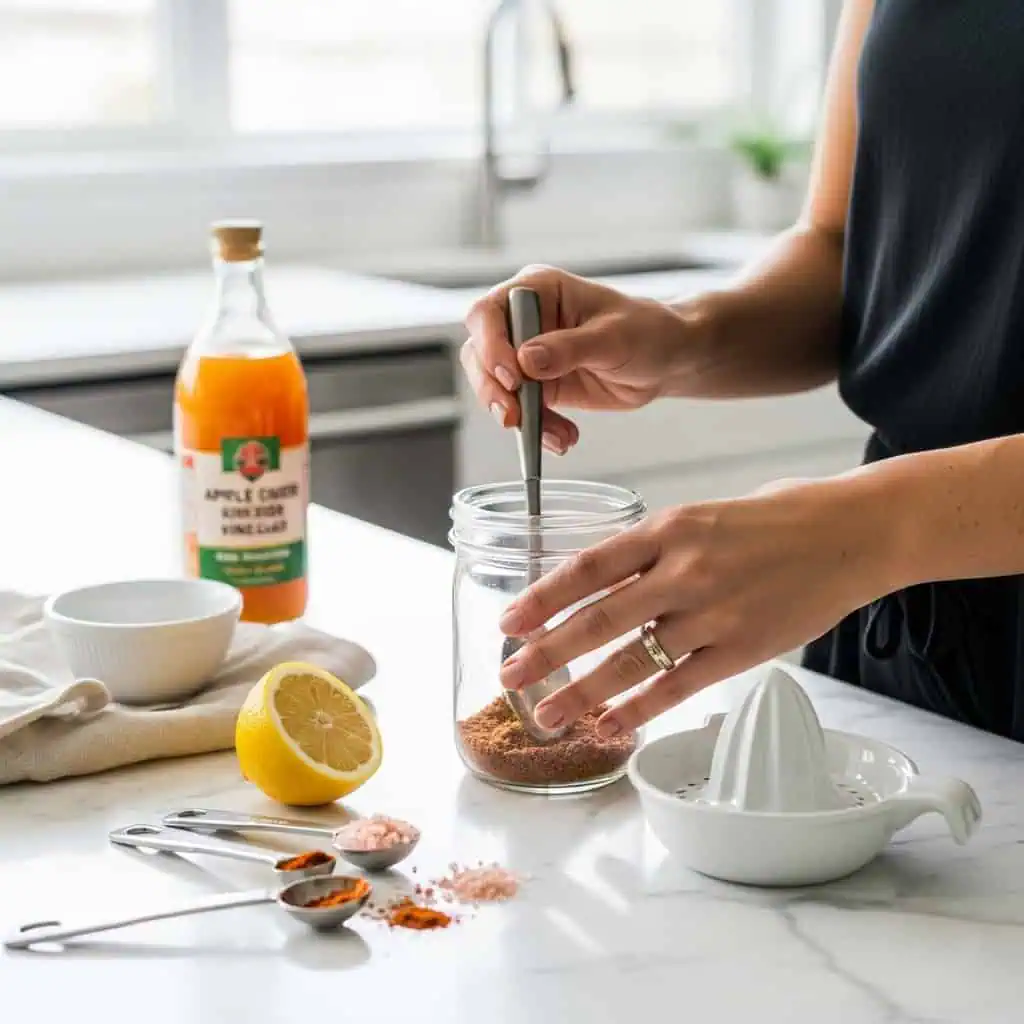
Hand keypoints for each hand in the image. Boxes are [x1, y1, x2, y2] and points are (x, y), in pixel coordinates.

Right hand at [461, 265, 691, 453]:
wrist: (667, 360)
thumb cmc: (647, 330)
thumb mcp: (613, 337)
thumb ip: (569, 348)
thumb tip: (527, 359)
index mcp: (538, 290)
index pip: (488, 312)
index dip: (490, 344)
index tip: (512, 375)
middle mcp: (525, 320)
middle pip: (480, 353)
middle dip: (493, 389)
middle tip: (515, 416)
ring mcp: (527, 355)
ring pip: (494, 387)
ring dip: (517, 416)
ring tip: (553, 434)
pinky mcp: (537, 385)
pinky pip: (522, 411)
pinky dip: (538, 430)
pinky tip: (563, 438)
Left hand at [498, 476, 890, 734]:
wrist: (853, 531)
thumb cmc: (776, 518)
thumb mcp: (703, 513)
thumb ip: (655, 547)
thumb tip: (603, 579)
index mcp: (668, 527)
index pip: (589, 566)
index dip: (544, 596)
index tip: (512, 620)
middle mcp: (684, 568)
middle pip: (599, 617)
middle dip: (547, 650)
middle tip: (509, 674)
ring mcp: (713, 611)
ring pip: (634, 658)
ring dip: (584, 690)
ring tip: (548, 714)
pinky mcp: (743, 648)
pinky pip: (679, 684)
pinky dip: (640, 708)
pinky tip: (611, 724)